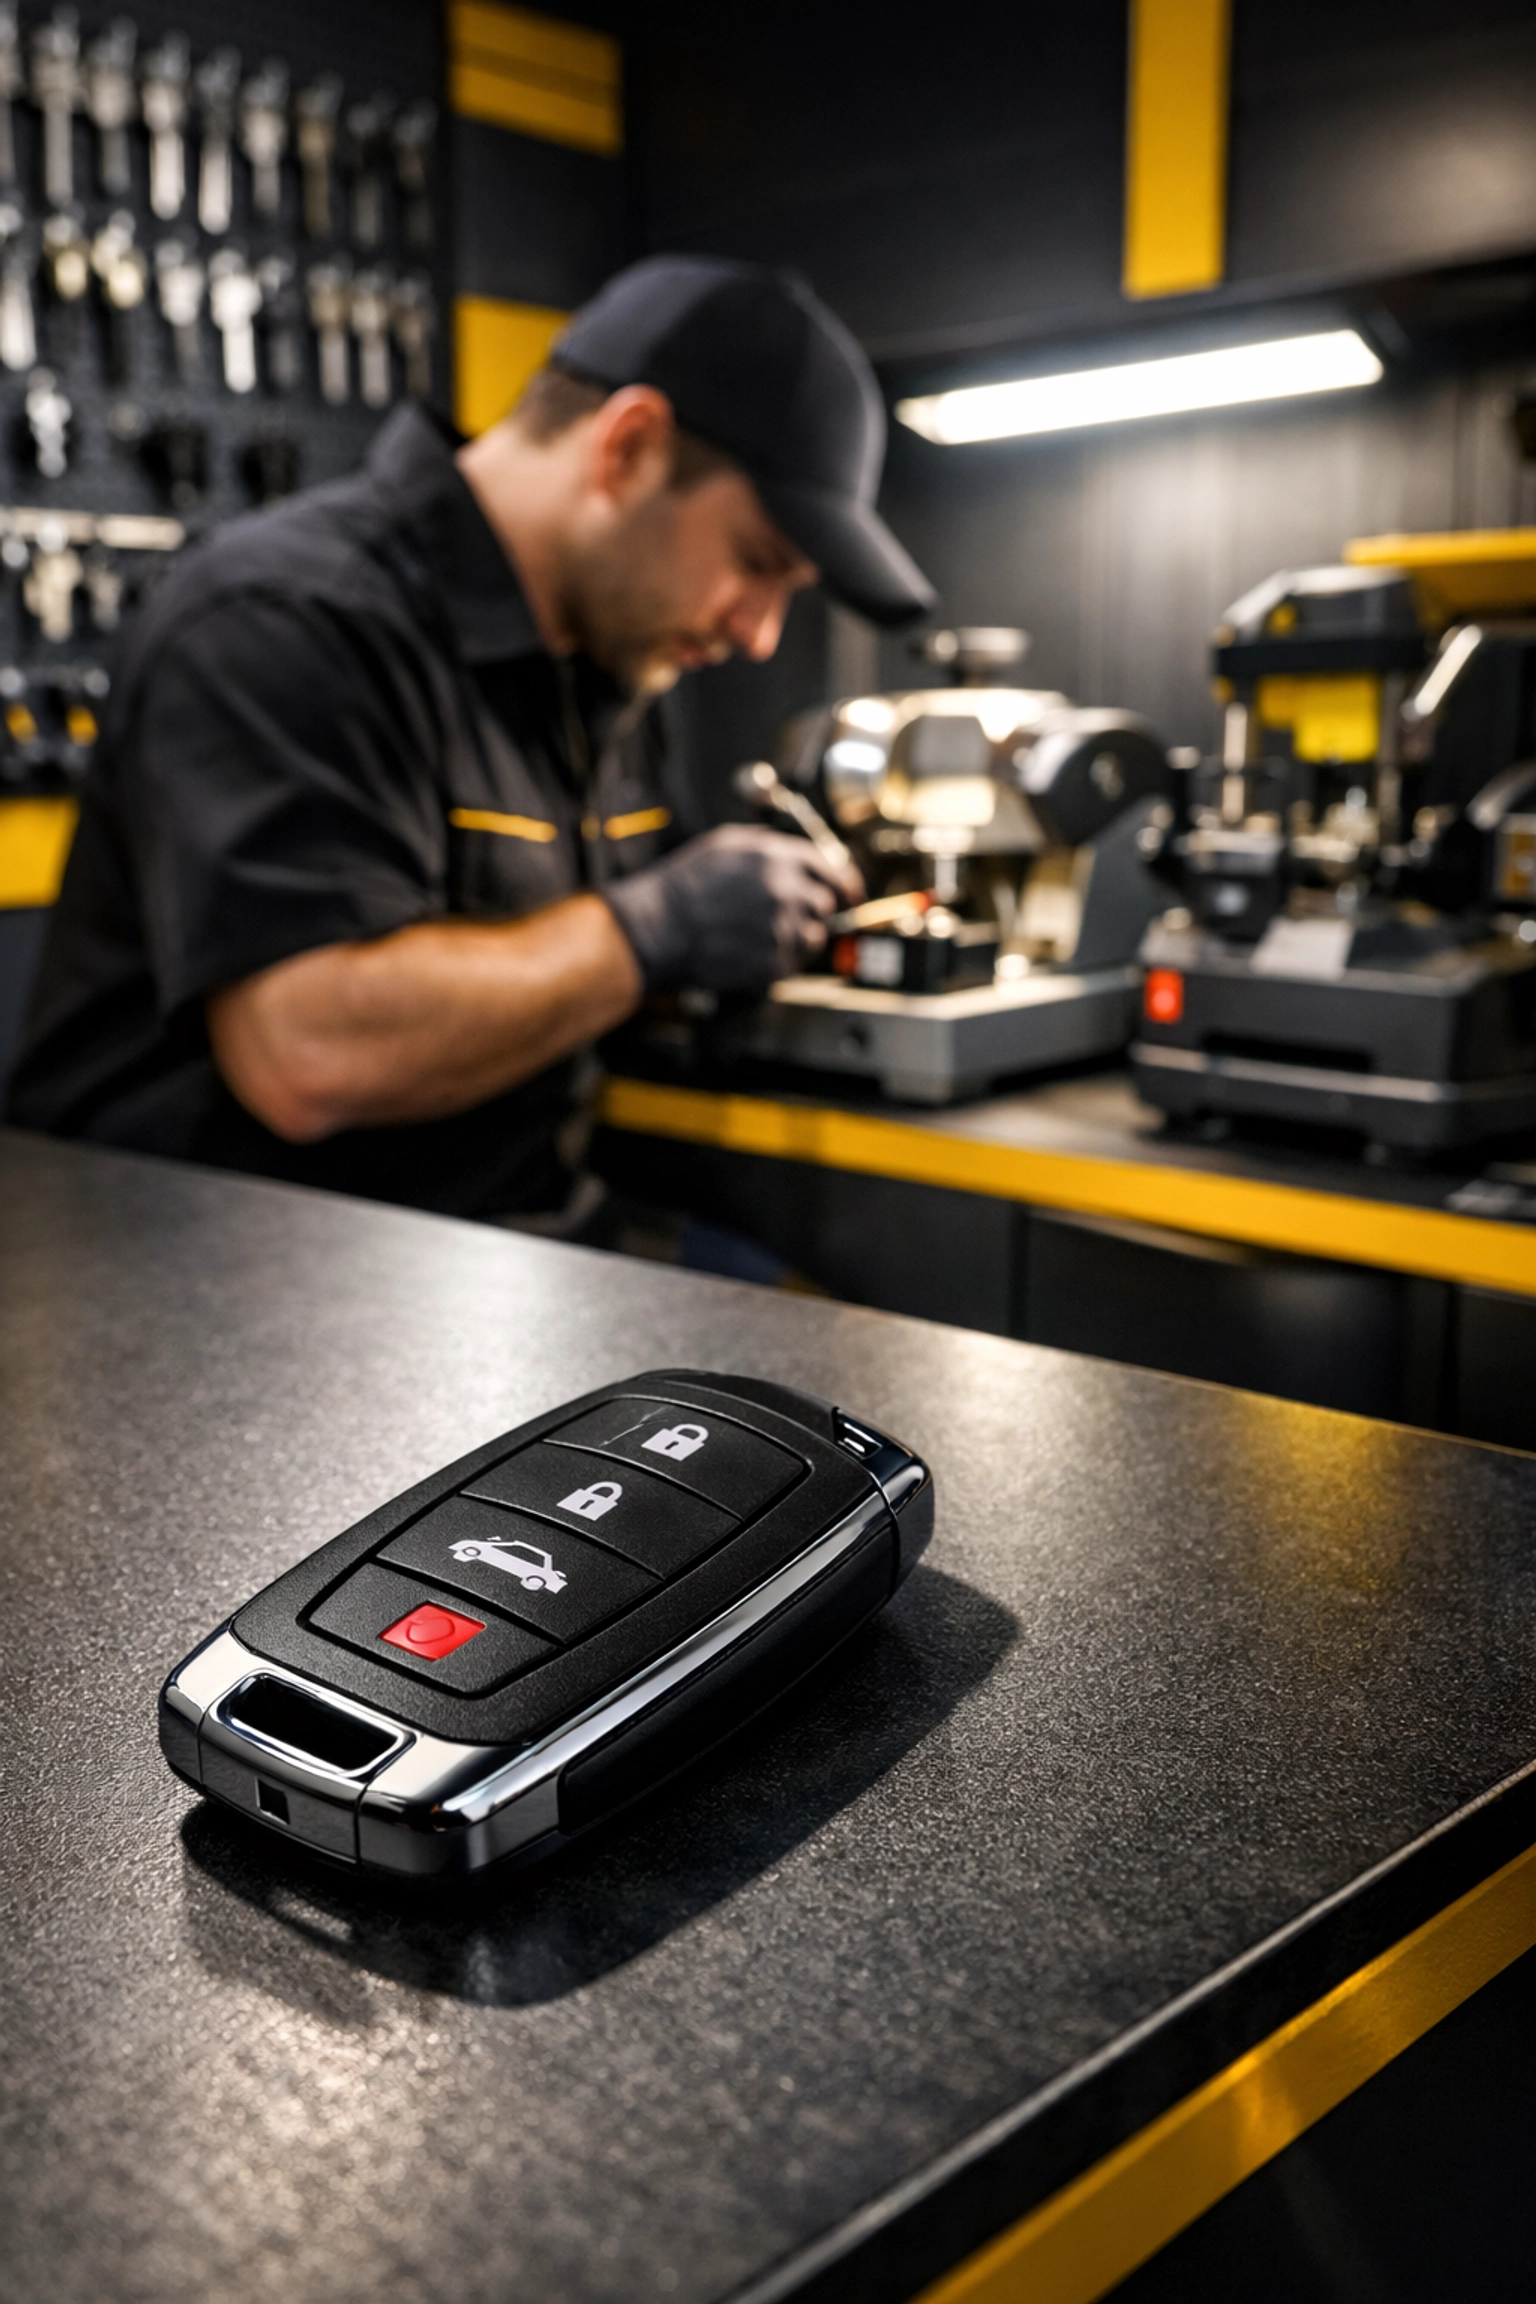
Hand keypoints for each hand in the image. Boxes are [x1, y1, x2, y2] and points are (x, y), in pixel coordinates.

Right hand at [603, 824, 863, 991]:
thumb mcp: (728, 844)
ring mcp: (781, 930)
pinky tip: (751, 948)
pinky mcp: (772, 964)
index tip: (849, 894)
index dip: (845, 883)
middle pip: (825, 905)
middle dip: (811, 909)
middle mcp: (786, 892)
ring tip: (760, 932)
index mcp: (778, 858)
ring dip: (798, 936)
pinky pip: (793, 962)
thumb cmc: (686, 884)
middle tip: (782, 914)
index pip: (833, 870)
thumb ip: (774, 849)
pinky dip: (780, 958)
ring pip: (813, 937)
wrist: (659, 927)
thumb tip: (808, 858)